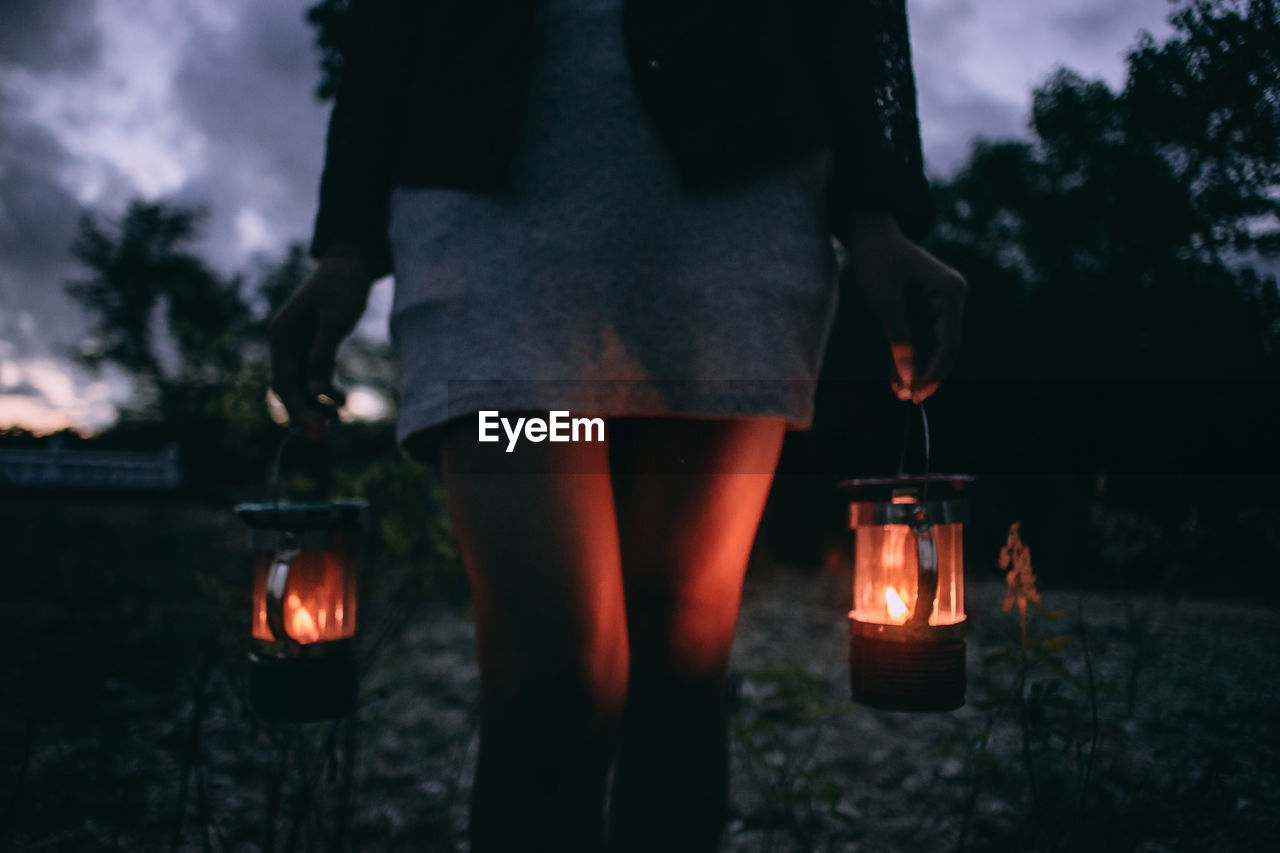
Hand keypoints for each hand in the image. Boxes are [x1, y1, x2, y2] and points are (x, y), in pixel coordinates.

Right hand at [268, 250, 376, 437]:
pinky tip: (341, 402)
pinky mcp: (312, 346)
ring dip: (316, 404)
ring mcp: (296, 345)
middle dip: (305, 412)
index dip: (298, 408)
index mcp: (281, 334)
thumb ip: (322, 354)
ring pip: (300, 385)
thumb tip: (314, 390)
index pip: (284, 381)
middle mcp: (284, 342)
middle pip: (288, 387)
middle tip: (323, 436)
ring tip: (339, 419)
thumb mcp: (335, 320)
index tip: (315, 429)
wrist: (350, 264)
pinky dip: (324, 391)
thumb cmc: (343, 287)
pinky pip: (313, 376)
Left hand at [845, 209, 966, 402]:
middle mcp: (952, 299)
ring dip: (916, 369)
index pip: (948, 343)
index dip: (933, 372)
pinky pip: (921, 338)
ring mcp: (941, 304)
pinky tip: (894, 377)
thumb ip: (898, 338)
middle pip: (945, 348)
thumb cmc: (877, 260)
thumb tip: (906, 375)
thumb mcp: (883, 300)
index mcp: (951, 293)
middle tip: (906, 398)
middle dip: (925, 374)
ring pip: (932, 346)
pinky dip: (909, 356)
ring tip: (897, 392)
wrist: (870, 234)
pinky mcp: (926, 308)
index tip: (915, 393)